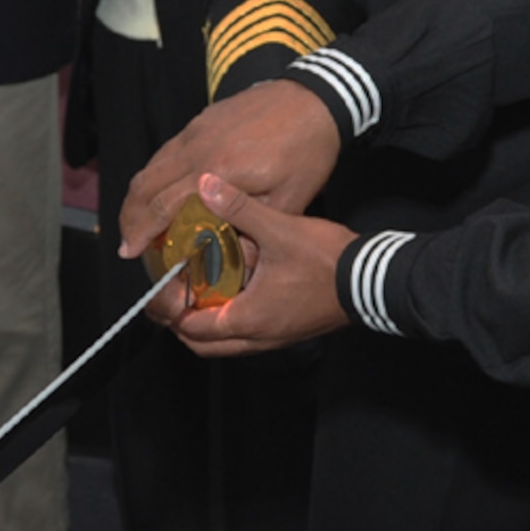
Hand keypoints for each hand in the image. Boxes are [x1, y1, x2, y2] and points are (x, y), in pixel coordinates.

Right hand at [120, 79, 342, 259]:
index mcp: (218, 171)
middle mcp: (197, 149)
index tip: (129, 251)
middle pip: (144, 185)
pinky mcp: (201, 121)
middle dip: (129, 217)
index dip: (141, 231)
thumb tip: (234, 262)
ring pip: (151, 166)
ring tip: (139, 221)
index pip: (164, 205)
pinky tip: (164, 190)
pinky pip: (167, 151)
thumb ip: (255, 229)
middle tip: (128, 241)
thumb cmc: (306, 150)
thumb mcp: (289, 200)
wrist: (314, 100)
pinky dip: (156, 174)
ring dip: (139, 196)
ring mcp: (196, 131)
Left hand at [160, 174, 353, 353]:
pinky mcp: (287, 331)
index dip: (168, 311)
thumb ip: (239, 208)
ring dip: (205, 324)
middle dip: (180, 322)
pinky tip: (232, 291)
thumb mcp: (279, 229)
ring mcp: (274, 337)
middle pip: (202, 344)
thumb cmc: (327, 262)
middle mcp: (257, 336)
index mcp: (247, 319)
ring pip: (225, 343)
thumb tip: (206, 186)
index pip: (190, 328)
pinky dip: (228, 320)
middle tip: (170, 293)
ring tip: (196, 291)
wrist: (370, 279)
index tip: (159, 288)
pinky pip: (245, 335)